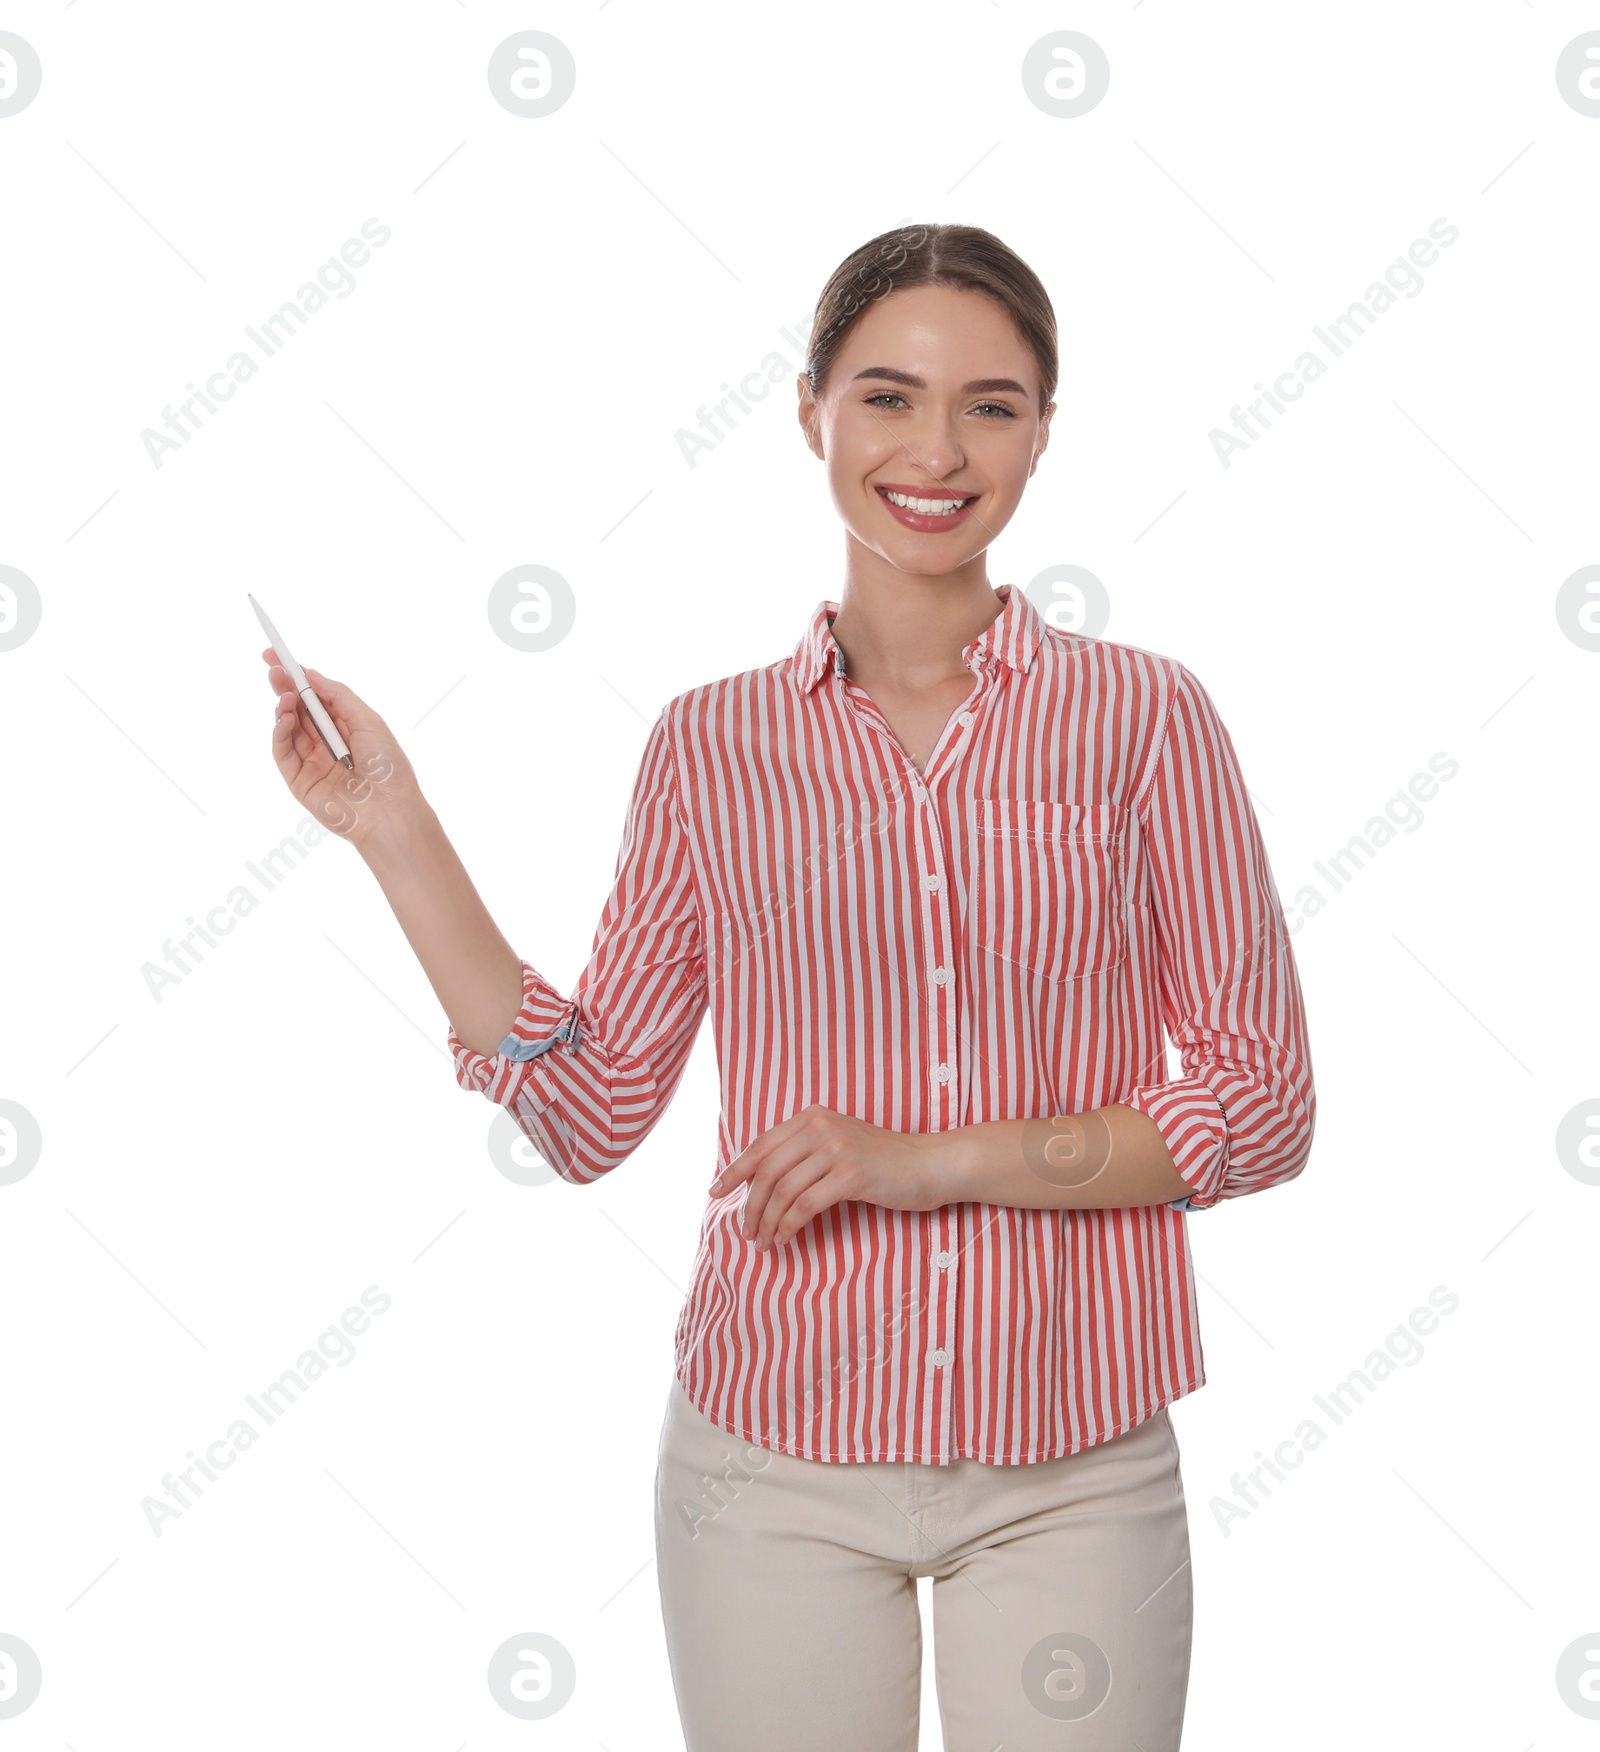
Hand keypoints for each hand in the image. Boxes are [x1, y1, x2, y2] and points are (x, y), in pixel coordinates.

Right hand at [261, 650, 422, 848]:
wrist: (391, 812)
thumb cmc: (389, 769)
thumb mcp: (369, 722)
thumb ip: (340, 697)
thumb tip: (313, 675)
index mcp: (345, 728)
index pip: (315, 698)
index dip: (297, 676)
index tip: (277, 655)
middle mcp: (326, 743)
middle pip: (298, 709)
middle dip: (285, 687)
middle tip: (272, 667)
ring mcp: (311, 762)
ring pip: (287, 728)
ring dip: (283, 707)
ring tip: (286, 694)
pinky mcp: (299, 781)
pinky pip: (282, 752)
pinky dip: (279, 732)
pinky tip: (284, 717)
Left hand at [709, 1105, 955, 1248]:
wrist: (929, 1164)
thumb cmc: (882, 1161)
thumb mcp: (838, 1145)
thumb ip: (804, 1153)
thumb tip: (759, 1182)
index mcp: (812, 1117)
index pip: (761, 1145)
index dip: (735, 1171)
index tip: (715, 1192)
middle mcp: (820, 1127)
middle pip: (767, 1170)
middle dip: (749, 1205)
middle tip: (745, 1232)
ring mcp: (837, 1149)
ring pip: (783, 1191)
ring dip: (767, 1222)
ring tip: (764, 1242)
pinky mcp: (851, 1175)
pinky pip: (805, 1206)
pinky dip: (789, 1226)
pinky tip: (786, 1239)